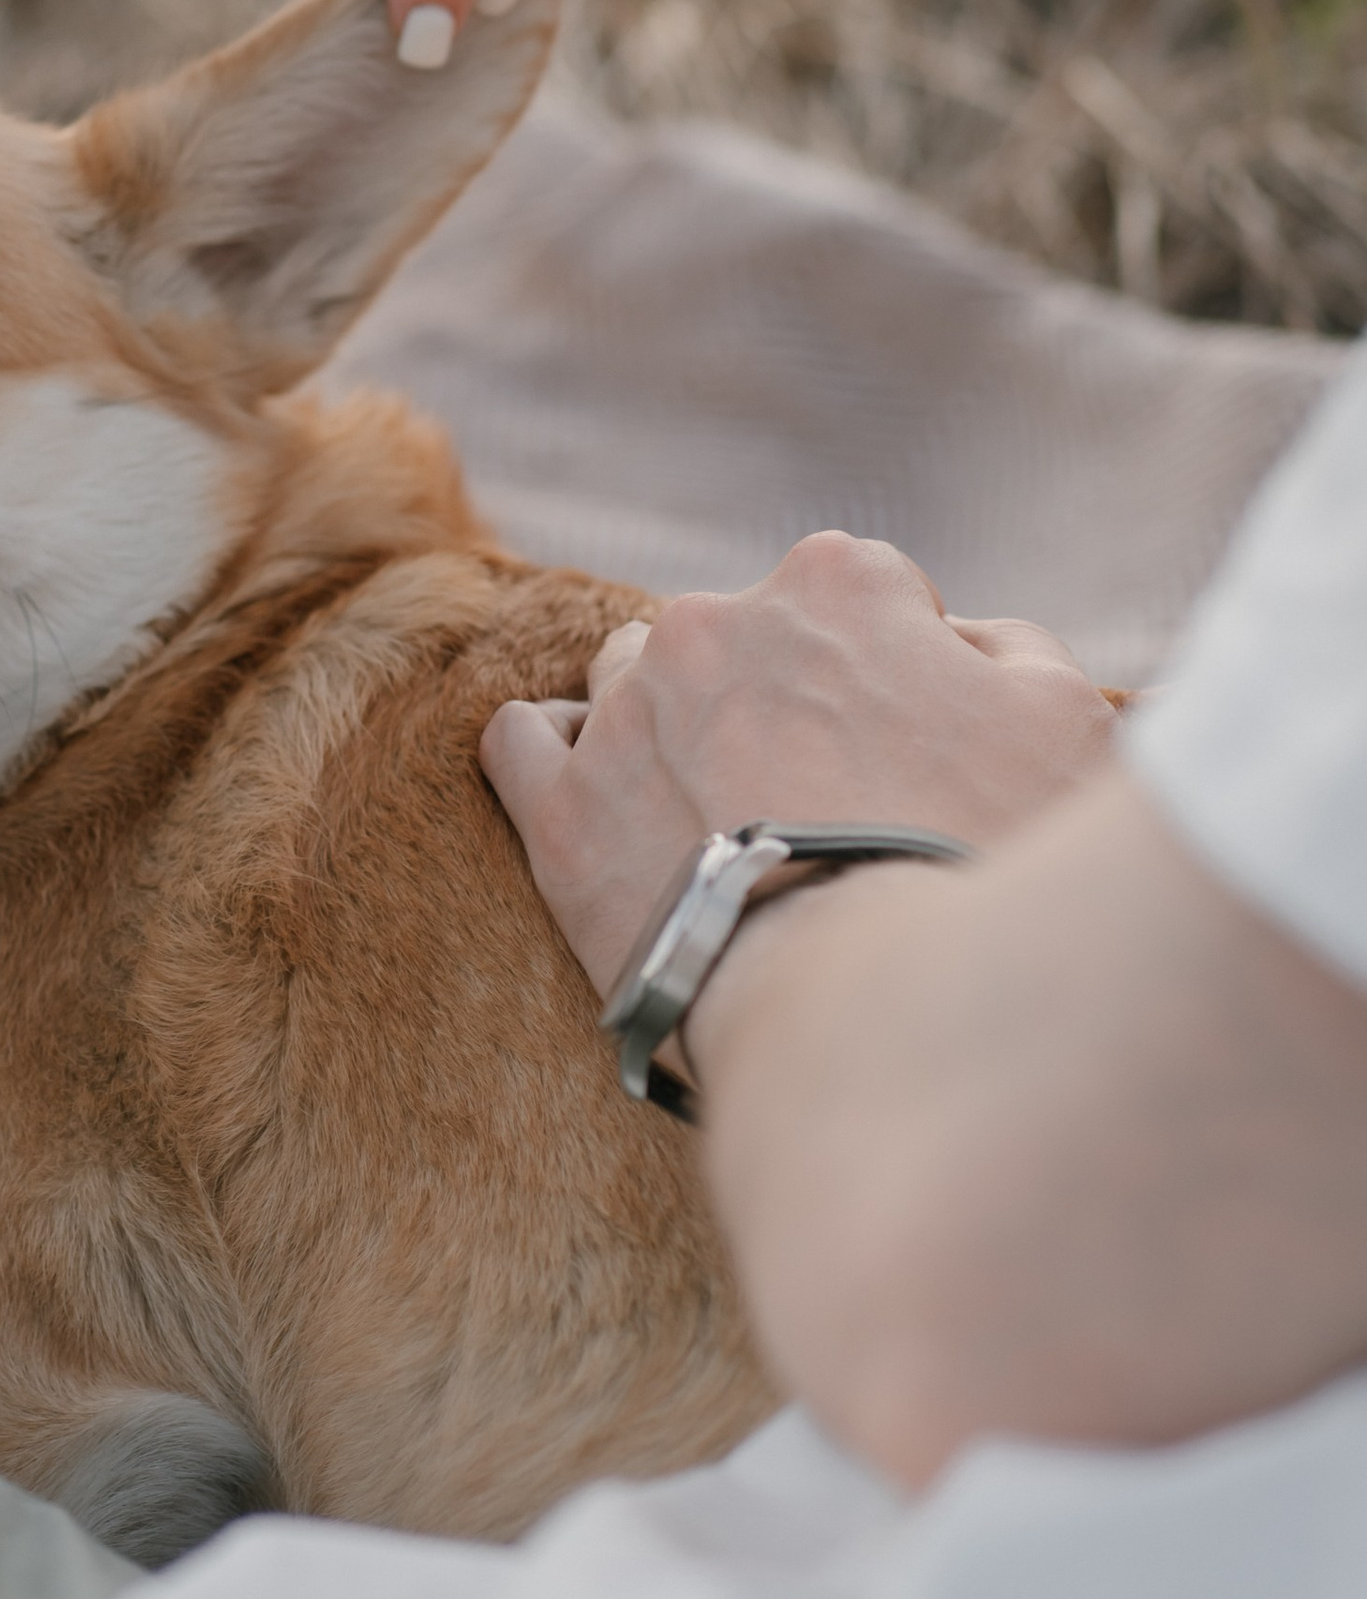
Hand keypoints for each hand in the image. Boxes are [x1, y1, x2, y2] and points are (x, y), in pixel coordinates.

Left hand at [481, 531, 1120, 998]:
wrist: (889, 1016)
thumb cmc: (1000, 866)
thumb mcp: (1074, 726)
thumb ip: (1009, 650)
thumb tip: (958, 639)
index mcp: (840, 582)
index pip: (864, 594)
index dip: (896, 672)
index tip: (914, 750)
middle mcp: (717, 622)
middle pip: (744, 638)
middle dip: (779, 699)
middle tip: (827, 802)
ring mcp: (628, 713)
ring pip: (632, 679)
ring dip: (672, 725)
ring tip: (721, 817)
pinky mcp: (561, 813)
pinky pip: (523, 744)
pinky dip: (557, 762)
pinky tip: (600, 806)